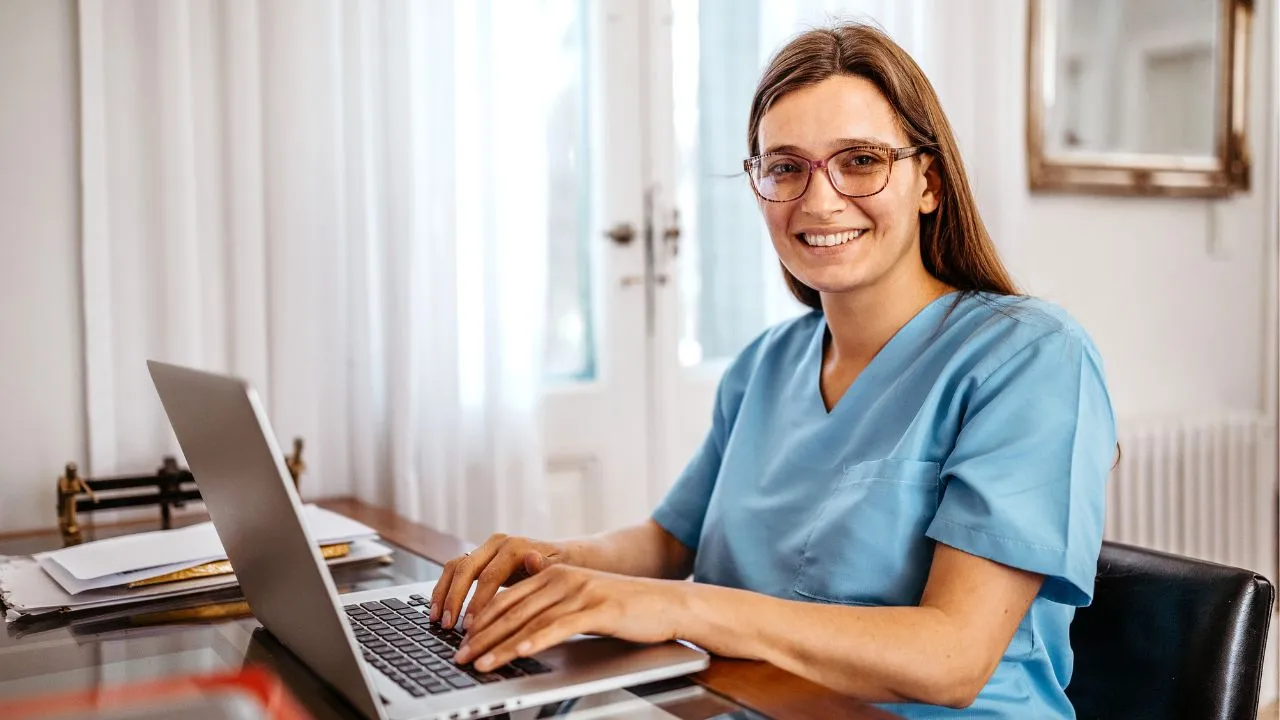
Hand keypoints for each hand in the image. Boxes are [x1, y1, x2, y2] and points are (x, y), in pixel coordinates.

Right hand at [429, 533, 568, 629]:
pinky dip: (444, 590)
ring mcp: (486, 548)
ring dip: (443, 594)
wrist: (564, 557)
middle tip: (449, 626)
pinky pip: (455, 570)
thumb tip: (532, 560)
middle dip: (454, 599)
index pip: (489, 575)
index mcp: (515, 546)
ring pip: (455, 567)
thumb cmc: (563, 569)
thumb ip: (544, 569)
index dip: (477, 602)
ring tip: (438, 620)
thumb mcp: (559, 571)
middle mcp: (497, 543)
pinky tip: (438, 611)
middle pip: (466, 568)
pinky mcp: (479, 557)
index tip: (470, 626)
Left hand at [454, 564, 686, 671]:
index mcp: (554, 573)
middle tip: (460, 656)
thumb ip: (550, 603)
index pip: (507, 596)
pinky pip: (557, 628)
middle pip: (511, 610)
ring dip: (499, 645)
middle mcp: (562, 578)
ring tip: (479, 663)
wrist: (668, 603)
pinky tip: (516, 655)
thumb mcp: (580, 598)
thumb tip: (520, 621)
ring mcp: (579, 592)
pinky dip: (532, 643)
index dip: (481, 620)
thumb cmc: (625, 606)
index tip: (463, 641)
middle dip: (482, 636)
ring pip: (529, 621)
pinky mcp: (596, 609)